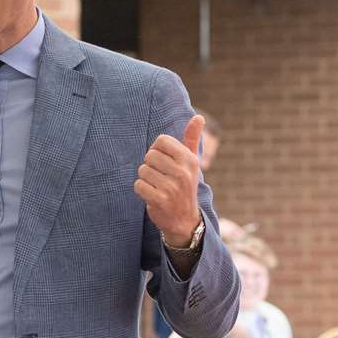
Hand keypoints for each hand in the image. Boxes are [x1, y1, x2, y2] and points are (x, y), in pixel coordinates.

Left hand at [135, 114, 204, 244]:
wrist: (184, 220)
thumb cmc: (184, 185)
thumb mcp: (191, 162)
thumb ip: (191, 139)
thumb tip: (198, 117)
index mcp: (190, 159)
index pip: (161, 141)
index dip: (157, 150)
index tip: (163, 162)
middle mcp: (183, 172)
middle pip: (150, 155)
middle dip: (150, 166)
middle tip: (160, 177)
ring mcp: (172, 187)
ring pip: (142, 170)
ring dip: (145, 179)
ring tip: (157, 187)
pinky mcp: (160, 200)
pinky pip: (138, 185)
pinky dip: (141, 190)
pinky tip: (152, 196)